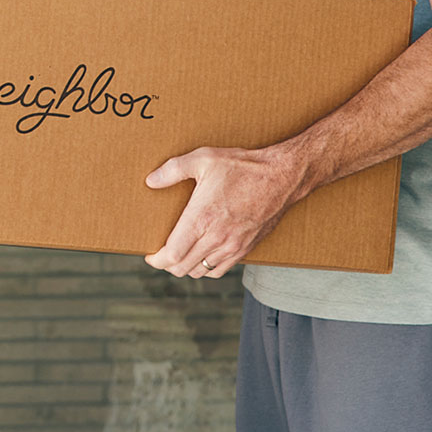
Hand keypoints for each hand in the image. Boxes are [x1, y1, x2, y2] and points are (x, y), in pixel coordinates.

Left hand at [143, 145, 304, 278]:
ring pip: (201, 272)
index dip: (157, 260)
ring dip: (186, 267)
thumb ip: (173, 169)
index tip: (150, 255)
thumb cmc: (242, 166)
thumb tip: (151, 180)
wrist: (281, 177)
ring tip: (179, 256)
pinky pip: (220, 270)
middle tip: (161, 255)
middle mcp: (216, 238)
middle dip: (167, 265)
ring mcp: (232, 246)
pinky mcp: (246, 248)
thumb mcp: (204, 159)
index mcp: (201, 219)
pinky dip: (206, 268)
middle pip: (183, 268)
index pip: (172, 255)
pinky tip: (202, 256)